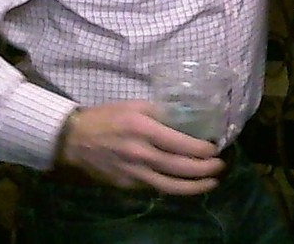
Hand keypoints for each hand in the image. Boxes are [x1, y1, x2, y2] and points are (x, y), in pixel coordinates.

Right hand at [55, 100, 224, 194]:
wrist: (72, 139)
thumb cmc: (107, 117)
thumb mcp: (136, 105)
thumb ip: (162, 111)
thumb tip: (189, 116)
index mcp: (144, 130)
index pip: (180, 144)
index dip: (202, 149)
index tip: (215, 148)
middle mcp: (140, 154)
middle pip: (179, 168)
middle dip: (204, 169)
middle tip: (220, 166)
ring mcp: (132, 173)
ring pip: (168, 186)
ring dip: (193, 187)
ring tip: (211, 183)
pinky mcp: (126, 184)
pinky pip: (154, 187)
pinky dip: (172, 187)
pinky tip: (186, 184)